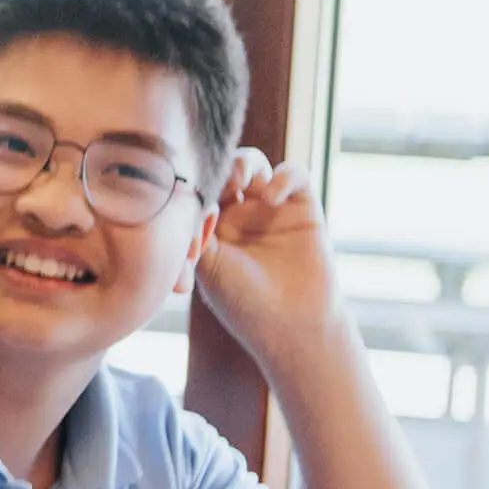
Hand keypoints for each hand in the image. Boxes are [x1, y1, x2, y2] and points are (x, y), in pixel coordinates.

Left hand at [195, 149, 346, 370]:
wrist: (291, 326)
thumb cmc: (243, 302)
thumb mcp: (207, 266)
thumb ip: (195, 230)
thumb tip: (187, 200)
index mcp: (210, 224)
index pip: (196, 187)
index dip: (190, 184)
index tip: (185, 196)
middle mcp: (238, 212)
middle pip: (221, 168)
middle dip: (214, 166)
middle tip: (213, 182)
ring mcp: (270, 207)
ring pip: (253, 163)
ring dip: (242, 163)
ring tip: (238, 180)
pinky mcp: (303, 207)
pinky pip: (293, 173)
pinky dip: (283, 176)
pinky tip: (270, 197)